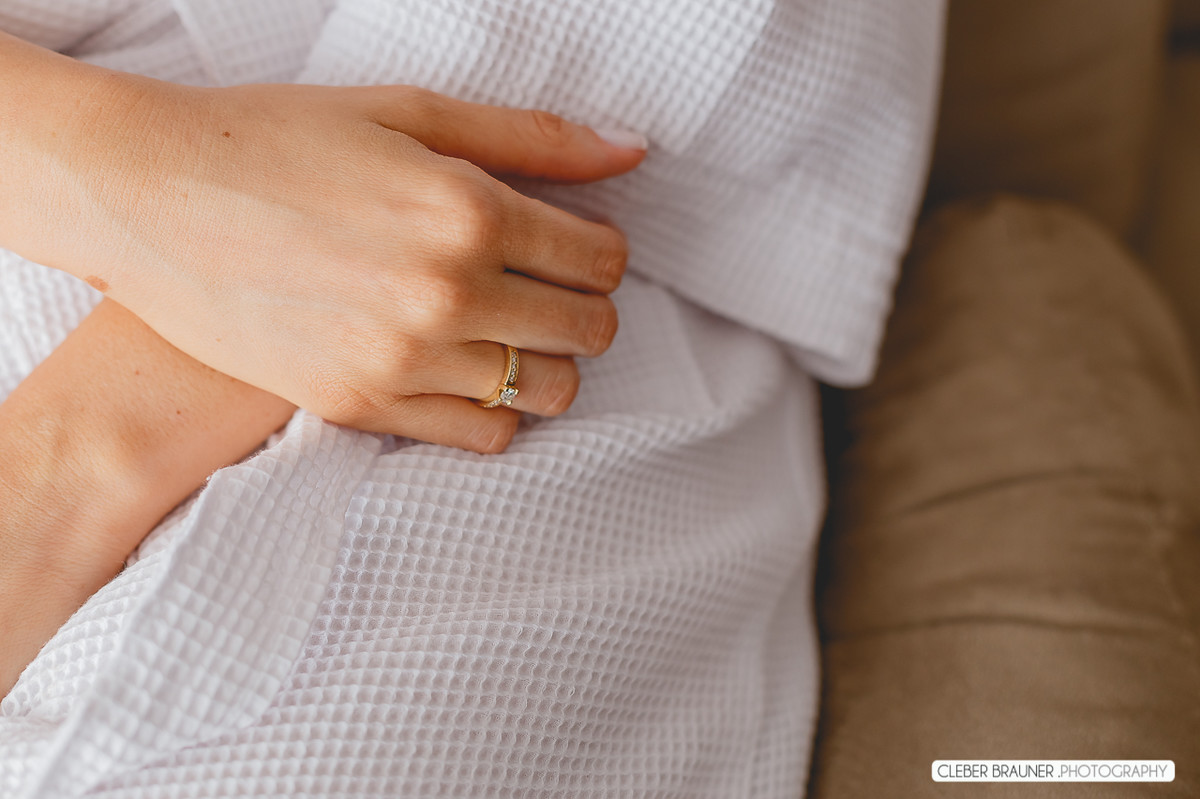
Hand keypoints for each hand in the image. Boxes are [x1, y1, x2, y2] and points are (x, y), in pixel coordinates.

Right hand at [4, 49, 644, 450]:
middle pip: (589, 329)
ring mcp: (403, 359)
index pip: (602, 258)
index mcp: (468, 209)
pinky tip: (468, 370)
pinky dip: (496, 408)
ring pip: (550, 391)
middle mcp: (447, 294)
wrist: (148, 197)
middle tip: (548, 284)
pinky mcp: (360, 404)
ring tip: (512, 331)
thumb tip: (632, 153)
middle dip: (586, 305)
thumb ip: (530, 138)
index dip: (603, 249)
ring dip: (550, 362)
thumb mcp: (406, 112)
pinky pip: (484, 435)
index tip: (577, 242)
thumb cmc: (276, 139)